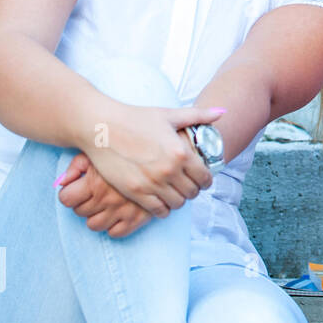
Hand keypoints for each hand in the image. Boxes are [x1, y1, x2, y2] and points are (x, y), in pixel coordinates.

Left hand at [57, 151, 153, 237]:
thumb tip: (61, 182)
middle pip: (79, 212)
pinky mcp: (138, 218)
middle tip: (93, 195)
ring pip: (94, 225)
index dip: (69, 194)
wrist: (163, 155)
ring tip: (104, 206)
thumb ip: (76, 166)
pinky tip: (118, 213)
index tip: (76, 190)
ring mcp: (122, 210)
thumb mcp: (100, 151)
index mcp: (95, 182)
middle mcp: (107, 198)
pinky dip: (114, 226)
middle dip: (83, 203)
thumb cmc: (128, 150)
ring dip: (96, 217)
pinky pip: (116, 233)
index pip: (66, 199)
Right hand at [79, 103, 221, 216]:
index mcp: (181, 152)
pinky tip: (160, 200)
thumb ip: (198, 115)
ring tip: (174, 193)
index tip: (202, 179)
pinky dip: (163, 209)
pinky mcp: (135, 192)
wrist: (100, 126)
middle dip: (193, 190)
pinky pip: (158, 211)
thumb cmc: (135, 118)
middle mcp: (169, 170)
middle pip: (193, 193)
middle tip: (188, 186)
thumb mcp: (169, 115)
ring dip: (179, 200)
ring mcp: (152, 183)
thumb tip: (222, 111)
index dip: (206, 181)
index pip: (205, 178)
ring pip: (177, 204)